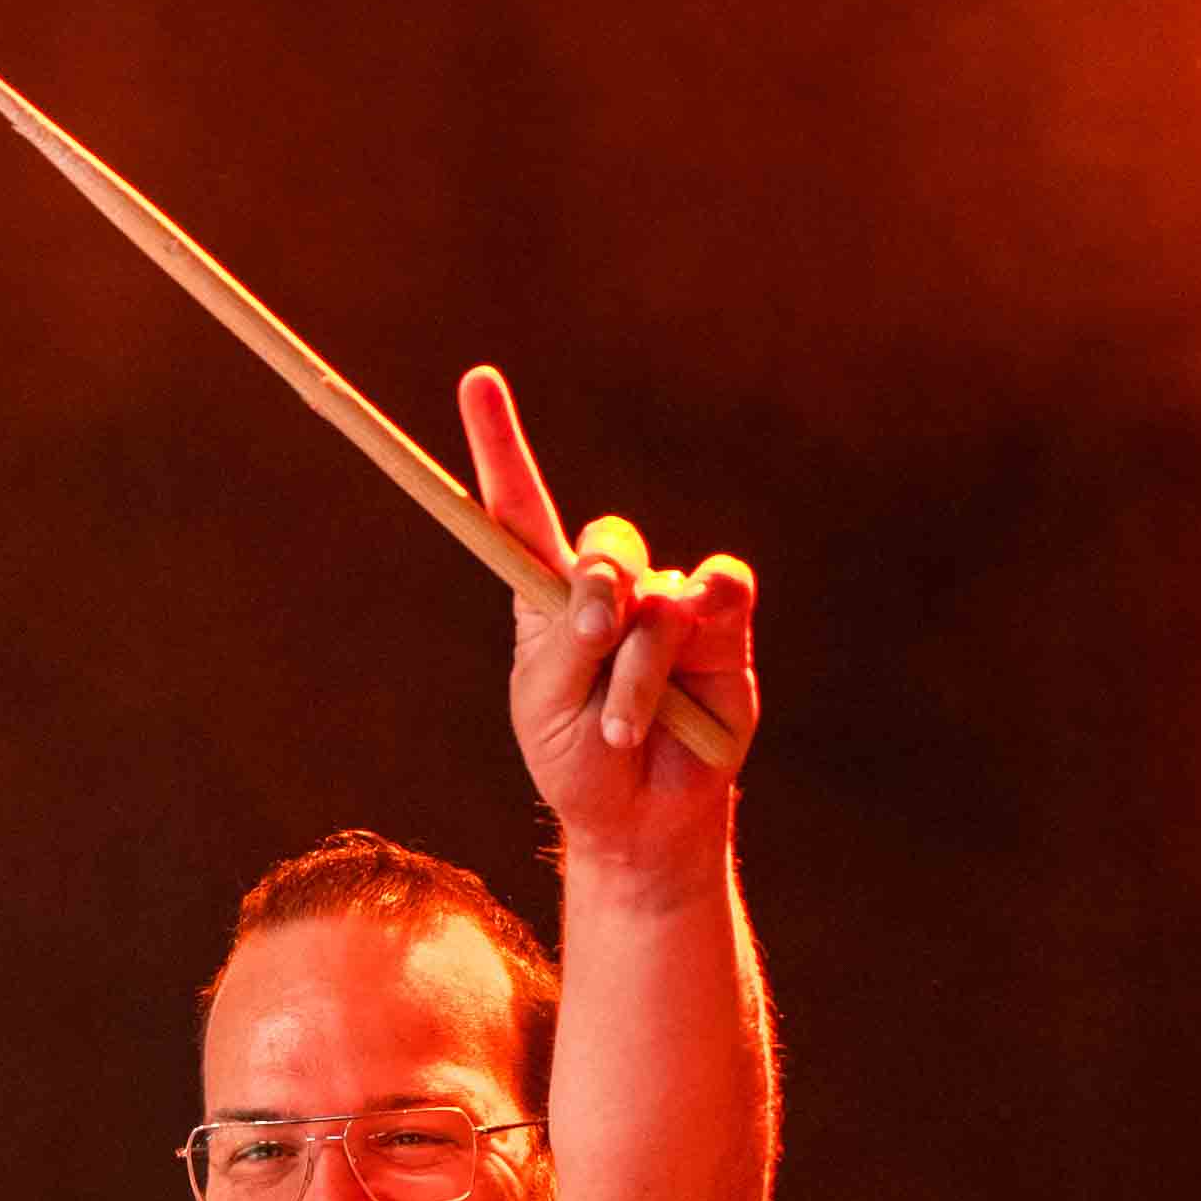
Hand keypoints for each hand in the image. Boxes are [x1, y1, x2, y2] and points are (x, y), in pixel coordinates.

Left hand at [459, 366, 755, 872]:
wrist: (643, 818)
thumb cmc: (581, 763)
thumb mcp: (547, 708)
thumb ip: (569, 643)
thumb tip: (626, 599)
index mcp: (548, 597)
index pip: (521, 508)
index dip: (501, 446)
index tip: (477, 382)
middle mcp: (610, 587)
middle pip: (604, 543)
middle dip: (595, 591)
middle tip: (591, 642)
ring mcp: (668, 601)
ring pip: (656, 598)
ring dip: (637, 673)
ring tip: (624, 729)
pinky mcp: (723, 623)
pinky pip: (721, 590)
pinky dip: (697, 638)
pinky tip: (687, 683)